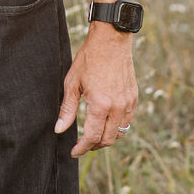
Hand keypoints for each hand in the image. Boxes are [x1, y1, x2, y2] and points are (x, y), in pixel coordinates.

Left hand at [54, 23, 137, 156]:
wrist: (110, 41)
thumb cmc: (88, 59)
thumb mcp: (72, 83)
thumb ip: (67, 109)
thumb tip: (59, 129)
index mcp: (100, 104)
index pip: (92, 137)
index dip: (82, 148)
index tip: (74, 152)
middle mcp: (117, 107)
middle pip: (107, 139)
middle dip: (94, 146)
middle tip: (82, 145)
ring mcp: (128, 103)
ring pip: (120, 133)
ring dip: (107, 138)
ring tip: (94, 136)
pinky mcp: (134, 98)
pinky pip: (128, 122)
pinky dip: (118, 128)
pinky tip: (107, 123)